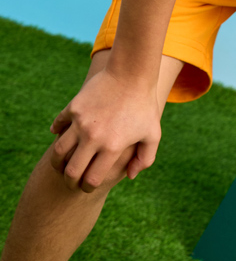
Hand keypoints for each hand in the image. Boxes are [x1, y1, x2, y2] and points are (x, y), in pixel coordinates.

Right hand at [49, 68, 161, 193]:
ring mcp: (81, 122)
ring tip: (62, 163)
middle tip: (71, 181)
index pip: (91, 179)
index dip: (88, 187)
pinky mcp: (74, 107)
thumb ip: (145, 159)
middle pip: (71, 171)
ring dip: (57, 162)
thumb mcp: (153, 133)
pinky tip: (62, 136)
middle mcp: (93, 137)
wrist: (132, 73)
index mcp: (112, 147)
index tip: (87, 186)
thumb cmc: (145, 105)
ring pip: (58, 151)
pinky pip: (58, 125)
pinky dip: (57, 134)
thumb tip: (129, 176)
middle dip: (69, 181)